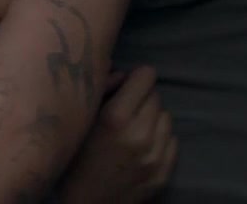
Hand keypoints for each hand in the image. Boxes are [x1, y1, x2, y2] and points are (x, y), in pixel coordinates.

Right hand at [58, 66, 177, 203]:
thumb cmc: (74, 160)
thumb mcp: (79, 122)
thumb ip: (100, 92)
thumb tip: (122, 74)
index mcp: (115, 119)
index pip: (146, 77)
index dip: (135, 78)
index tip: (127, 84)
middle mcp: (140, 135)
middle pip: (156, 96)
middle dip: (142, 98)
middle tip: (126, 109)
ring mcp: (155, 156)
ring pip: (167, 117)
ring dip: (152, 118)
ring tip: (134, 128)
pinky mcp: (164, 172)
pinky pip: (172, 140)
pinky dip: (159, 138)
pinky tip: (142, 146)